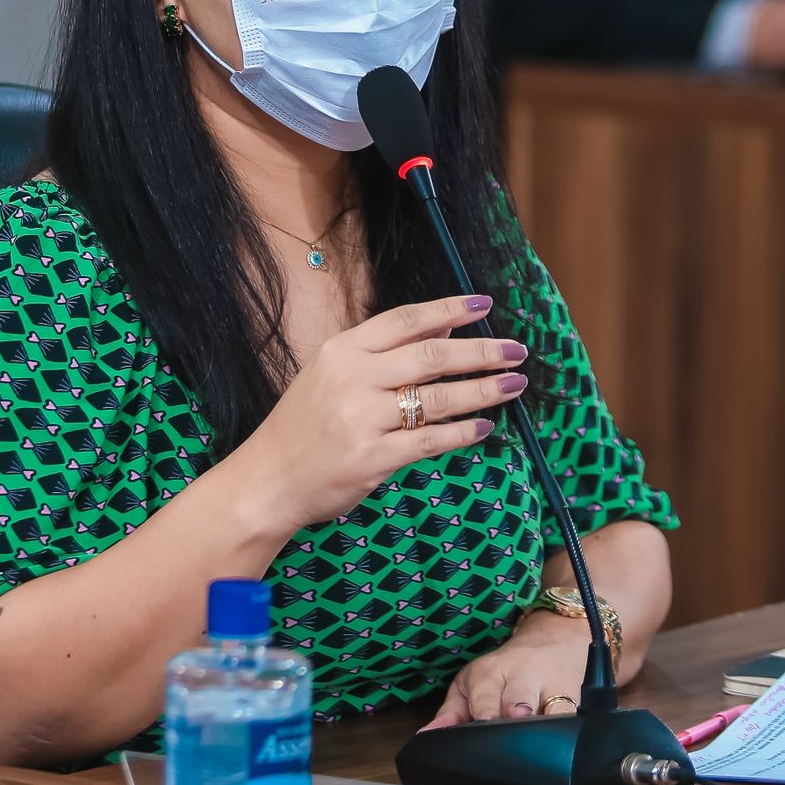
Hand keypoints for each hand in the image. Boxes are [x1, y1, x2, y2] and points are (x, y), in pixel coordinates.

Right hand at [235, 294, 528, 532]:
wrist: (267, 479)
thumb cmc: (303, 426)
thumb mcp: (333, 375)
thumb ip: (384, 353)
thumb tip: (445, 330)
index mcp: (342, 350)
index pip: (405, 321)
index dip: (449, 309)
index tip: (485, 305)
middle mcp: (352, 378)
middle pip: (431, 355)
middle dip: (481, 352)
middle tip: (517, 351)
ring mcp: (362, 418)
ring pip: (438, 398)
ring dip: (482, 390)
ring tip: (513, 385)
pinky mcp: (372, 458)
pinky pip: (430, 441)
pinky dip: (462, 433)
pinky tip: (484, 427)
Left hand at [421, 610, 590, 728]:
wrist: (553, 640)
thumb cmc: (505, 670)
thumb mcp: (471, 682)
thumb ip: (451, 711)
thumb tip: (427, 736)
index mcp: (488, 675)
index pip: (484, 699)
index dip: (484, 717)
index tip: (481, 731)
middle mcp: (518, 678)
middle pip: (517, 700)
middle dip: (514, 713)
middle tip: (512, 721)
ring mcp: (549, 688)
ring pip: (548, 707)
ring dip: (543, 721)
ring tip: (539, 730)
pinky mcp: (574, 698)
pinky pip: (572, 716)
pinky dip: (567, 729)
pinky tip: (562, 742)